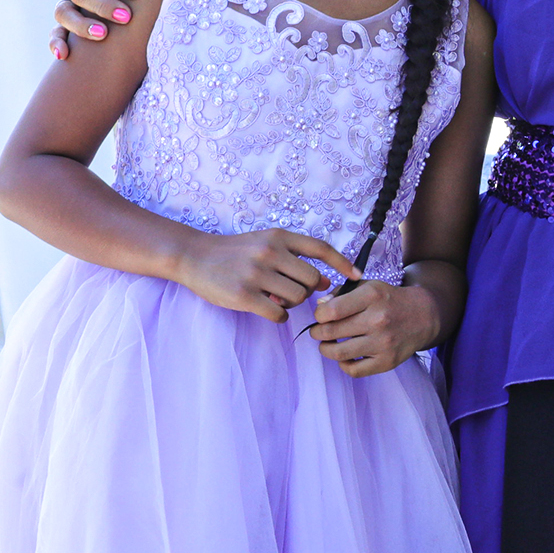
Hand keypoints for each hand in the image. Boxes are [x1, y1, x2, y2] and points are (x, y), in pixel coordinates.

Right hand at [171, 229, 358, 321]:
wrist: (195, 256)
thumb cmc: (235, 252)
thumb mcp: (266, 243)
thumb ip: (295, 257)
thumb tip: (327, 281)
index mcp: (279, 236)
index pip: (320, 248)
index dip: (343, 263)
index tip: (358, 276)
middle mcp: (270, 252)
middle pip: (312, 279)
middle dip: (308, 290)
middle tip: (291, 291)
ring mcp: (256, 274)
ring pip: (298, 298)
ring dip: (292, 304)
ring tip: (276, 298)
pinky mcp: (243, 295)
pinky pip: (279, 313)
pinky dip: (279, 315)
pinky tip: (269, 309)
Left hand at [308, 279, 440, 377]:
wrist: (423, 316)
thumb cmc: (389, 300)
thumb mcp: (368, 286)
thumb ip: (341, 293)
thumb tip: (320, 306)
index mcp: (372, 296)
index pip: (331, 310)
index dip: (319, 314)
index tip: (321, 315)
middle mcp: (378, 319)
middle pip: (331, 332)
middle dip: (317, 332)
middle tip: (318, 331)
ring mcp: (383, 343)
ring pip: (339, 353)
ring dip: (326, 349)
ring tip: (327, 344)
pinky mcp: (387, 362)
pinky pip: (354, 370)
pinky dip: (343, 365)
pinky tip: (345, 357)